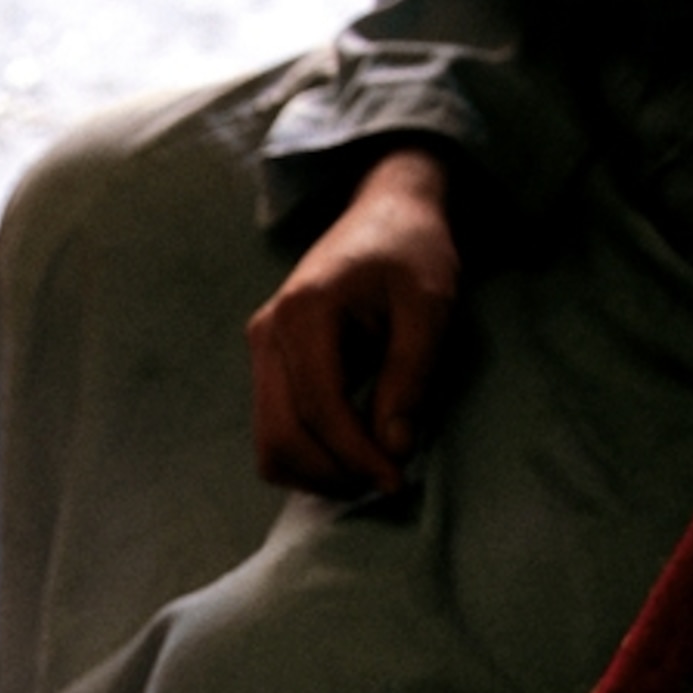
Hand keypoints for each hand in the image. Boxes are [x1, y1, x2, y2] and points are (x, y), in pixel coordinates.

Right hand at [246, 143, 458, 494]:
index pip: (319, 407)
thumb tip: (393, 448)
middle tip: (386, 481)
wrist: (384, 212)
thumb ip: (411, 375)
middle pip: (280, 435)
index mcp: (304, 312)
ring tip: (369, 469)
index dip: (355, 454)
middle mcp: (268, 333)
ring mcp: (261, 348)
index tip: (396, 480)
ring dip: (316, 470)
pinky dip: (307, 454)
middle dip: (332, 472)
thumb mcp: (430, 307)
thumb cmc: (412, 252)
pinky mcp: (268, 361)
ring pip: (269, 441)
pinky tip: (349, 450)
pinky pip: (274, 428)